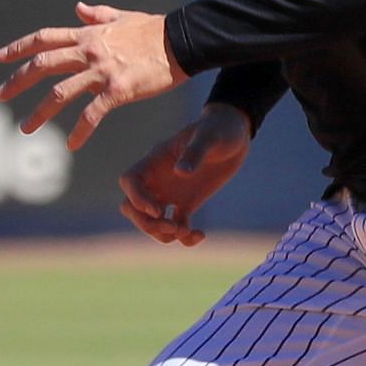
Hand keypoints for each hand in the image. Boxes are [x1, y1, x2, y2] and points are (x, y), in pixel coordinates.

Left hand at [0, 2, 188, 149]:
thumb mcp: (123, 17)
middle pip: (43, 65)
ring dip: (39, 112)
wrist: (182, 42)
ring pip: (59, 92)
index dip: (19, 47)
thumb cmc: (155, 30)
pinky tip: (72, 145)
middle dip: (17, 80)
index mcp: (88, 35)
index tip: (0, 58)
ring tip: (25, 128)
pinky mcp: (118, 90)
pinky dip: (80, 131)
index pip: (44, 39)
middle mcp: (89, 52)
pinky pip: (92, 114)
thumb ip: (98, 15)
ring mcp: (102, 72)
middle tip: (0, 96)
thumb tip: (78, 8)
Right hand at [117, 104, 252, 246]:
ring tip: (185, 231)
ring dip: (162, 234)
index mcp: (156, 160)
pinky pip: (177, 226)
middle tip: (171, 227)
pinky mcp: (187, 203)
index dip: (137, 199)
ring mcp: (171, 193)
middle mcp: (158, 179)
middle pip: (133, 207)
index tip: (158, 210)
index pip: (130, 181)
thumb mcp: (208, 136)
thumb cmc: (219, 129)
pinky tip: (200, 235)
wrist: (235, 136)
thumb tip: (181, 172)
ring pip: (151, 221)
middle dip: (146, 223)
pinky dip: (184, 237)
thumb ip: (195, 152)